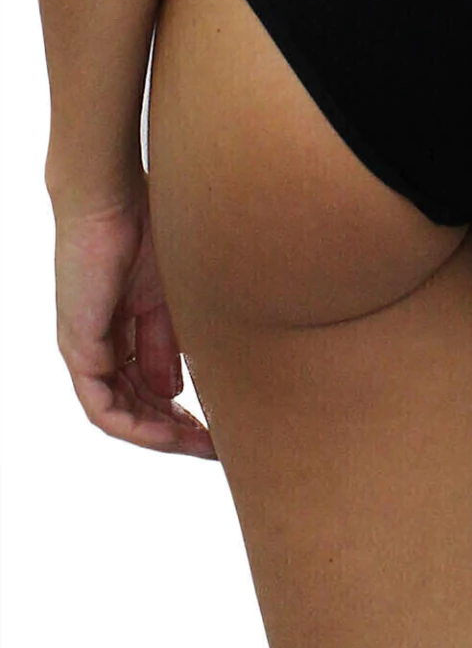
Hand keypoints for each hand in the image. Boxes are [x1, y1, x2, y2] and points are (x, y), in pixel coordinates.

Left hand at [52, 173, 217, 456]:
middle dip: (176, 433)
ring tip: (200, 445)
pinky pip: (101, 406)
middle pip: (134, 410)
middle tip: (215, 447)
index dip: (181, 415)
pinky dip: (135, 425)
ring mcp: (84, 351)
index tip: (216, 429)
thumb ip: (166, 347)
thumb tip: (175, 393)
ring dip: (160, 436)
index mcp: (118, 334)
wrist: (112, 200)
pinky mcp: (78, 348)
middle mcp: (97, 348)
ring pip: (118, 415)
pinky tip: (168, 433)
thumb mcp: (166, 302)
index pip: (145, 391)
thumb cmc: (143, 234)